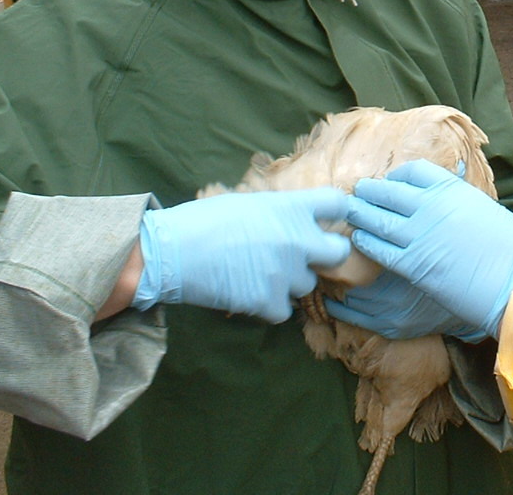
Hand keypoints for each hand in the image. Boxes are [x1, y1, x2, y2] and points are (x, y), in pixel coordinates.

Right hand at [132, 188, 350, 322]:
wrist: (173, 251)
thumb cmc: (204, 219)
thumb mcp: (249, 202)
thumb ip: (280, 211)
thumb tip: (293, 219)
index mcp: (292, 208)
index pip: (338, 204)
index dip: (336, 213)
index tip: (327, 220)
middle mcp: (298, 240)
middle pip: (339, 252)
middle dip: (327, 254)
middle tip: (307, 256)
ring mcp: (286, 273)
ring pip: (307, 284)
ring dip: (290, 282)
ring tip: (260, 274)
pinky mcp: (270, 302)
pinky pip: (284, 310)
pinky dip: (270, 306)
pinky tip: (250, 294)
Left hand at [346, 159, 512, 340]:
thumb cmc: (510, 248)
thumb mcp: (484, 207)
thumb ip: (459, 199)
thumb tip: (446, 195)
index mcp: (452, 189)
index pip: (413, 171)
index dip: (397, 176)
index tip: (391, 182)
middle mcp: (432, 207)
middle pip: (388, 192)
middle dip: (369, 192)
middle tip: (356, 193)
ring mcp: (420, 235)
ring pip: (378, 219)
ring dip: (360, 215)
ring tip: (350, 212)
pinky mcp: (414, 265)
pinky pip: (380, 250)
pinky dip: (367, 242)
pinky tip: (360, 240)